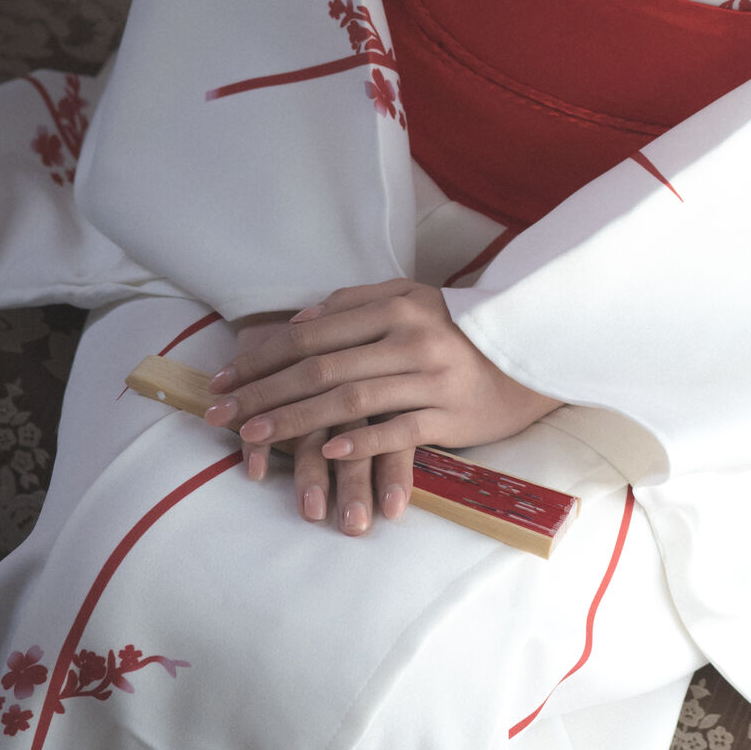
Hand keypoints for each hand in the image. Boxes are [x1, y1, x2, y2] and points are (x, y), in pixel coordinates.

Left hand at [204, 279, 560, 535]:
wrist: (531, 355)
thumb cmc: (461, 329)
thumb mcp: (412, 299)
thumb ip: (355, 302)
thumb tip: (299, 320)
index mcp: (393, 306)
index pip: (310, 335)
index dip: (261, 357)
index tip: (221, 380)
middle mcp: (409, 338)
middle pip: (320, 368)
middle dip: (263, 393)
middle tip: (219, 415)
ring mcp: (430, 377)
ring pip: (350, 400)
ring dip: (296, 420)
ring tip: (254, 437)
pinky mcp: (450, 414)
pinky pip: (397, 430)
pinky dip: (360, 441)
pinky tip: (325, 450)